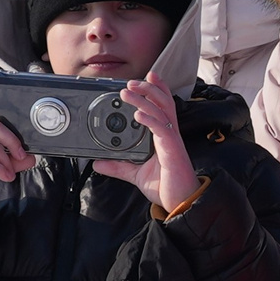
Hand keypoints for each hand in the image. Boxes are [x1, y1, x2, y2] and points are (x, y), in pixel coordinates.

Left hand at [91, 75, 196, 212]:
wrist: (181, 202)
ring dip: (145, 99)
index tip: (146, 78)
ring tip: (128, 92)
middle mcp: (170, 135)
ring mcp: (172, 141)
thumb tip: (98, 163)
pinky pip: (162, 130)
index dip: (156, 90)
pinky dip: (150, 120)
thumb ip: (119, 167)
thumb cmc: (166, 186)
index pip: (162, 107)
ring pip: (161, 112)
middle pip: (163, 103)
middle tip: (131, 82)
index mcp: (164, 137)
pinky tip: (138, 114)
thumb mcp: (136, 174)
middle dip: (148, 89)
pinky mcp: (172, 151)